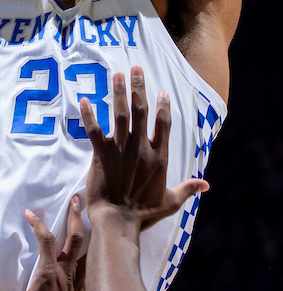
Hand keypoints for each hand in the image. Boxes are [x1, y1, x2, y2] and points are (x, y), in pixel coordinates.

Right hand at [0, 196, 85, 290]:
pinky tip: (92, 256)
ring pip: (86, 251)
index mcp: (47, 273)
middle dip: (75, 215)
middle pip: (74, 237)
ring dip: (86, 233)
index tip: (30, 213)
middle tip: (76, 198)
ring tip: (87, 219)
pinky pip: (90, 271)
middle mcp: (64, 273)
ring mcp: (77, 283)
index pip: (45, 239)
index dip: (37, 223)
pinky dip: (91, 259)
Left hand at [83, 67, 207, 229]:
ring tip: (117, 74)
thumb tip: (206, 185)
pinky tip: (84, 100)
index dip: (162, 106)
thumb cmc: (143, 215)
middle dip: (139, 88)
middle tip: (136, 68)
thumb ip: (187, 189)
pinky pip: (93, 131)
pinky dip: (88, 115)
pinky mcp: (101, 155)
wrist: (117, 222)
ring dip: (118, 93)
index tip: (161, 91)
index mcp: (158, 158)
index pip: (163, 125)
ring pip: (120, 115)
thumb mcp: (170, 202)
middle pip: (141, 111)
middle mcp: (141, 149)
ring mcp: (120, 151)